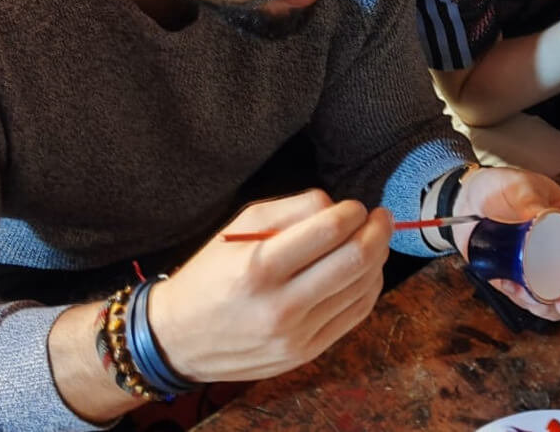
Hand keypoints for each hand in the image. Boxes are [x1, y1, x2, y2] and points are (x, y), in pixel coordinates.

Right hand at [148, 189, 392, 382]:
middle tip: (380, 216)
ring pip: (363, 288)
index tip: (355, 205)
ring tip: (373, 240)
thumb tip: (338, 206)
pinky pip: (355, 315)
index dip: (352, 211)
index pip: (328, 231)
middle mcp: (280, 305)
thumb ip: (292, 209)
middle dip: (378, 231)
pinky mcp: (306, 353)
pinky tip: (365, 270)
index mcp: (259, 266)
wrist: (178, 338)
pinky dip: (369, 287)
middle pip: (356, 260)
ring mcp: (296, 335)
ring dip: (377, 258)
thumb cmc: (210, 274)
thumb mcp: (239, 226)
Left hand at [451, 166, 559, 320]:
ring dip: (549, 307)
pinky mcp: (520, 284)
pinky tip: (508, 284)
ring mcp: (543, 271)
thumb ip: (530, 199)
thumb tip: (541, 216)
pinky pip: (529, 302)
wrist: (467, 202)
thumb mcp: (518, 185)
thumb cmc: (500, 188)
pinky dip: (522, 300)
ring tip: (527, 293)